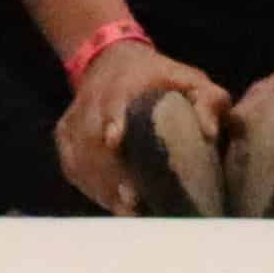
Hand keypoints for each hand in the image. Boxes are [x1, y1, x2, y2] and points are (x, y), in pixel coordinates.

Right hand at [57, 38, 227, 212]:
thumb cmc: (162, 77)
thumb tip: (210, 132)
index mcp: (125, 83)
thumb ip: (209, 101)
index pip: (113, 101)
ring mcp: (74, 120)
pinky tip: (112, 203)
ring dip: (103, 187)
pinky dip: (91, 187)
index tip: (115, 142)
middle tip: (135, 201)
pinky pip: (73, 167)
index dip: (113, 121)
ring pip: (82, 158)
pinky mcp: (63, 136)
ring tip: (128, 211)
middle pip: (95, 140)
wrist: (112, 62)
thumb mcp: (192, 80)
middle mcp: (92, 101)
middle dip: (113, 172)